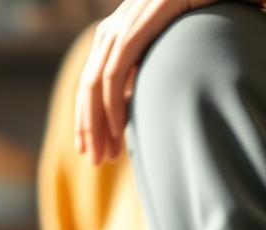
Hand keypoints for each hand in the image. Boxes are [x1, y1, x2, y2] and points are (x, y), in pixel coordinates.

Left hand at [75, 0, 217, 165]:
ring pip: (94, 86)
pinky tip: (117, 129)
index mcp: (112, 38)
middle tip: (94, 161)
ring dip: (97, 125)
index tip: (88, 150)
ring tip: (104, 155)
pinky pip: (115, 73)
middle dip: (89, 130)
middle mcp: (110, 32)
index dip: (86, 121)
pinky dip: (112, 104)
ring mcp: (120, 27)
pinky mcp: (136, 25)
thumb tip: (128, 107)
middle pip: (86, 90)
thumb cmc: (197, 12)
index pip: (89, 87)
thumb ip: (142, 74)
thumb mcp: (162, 50)